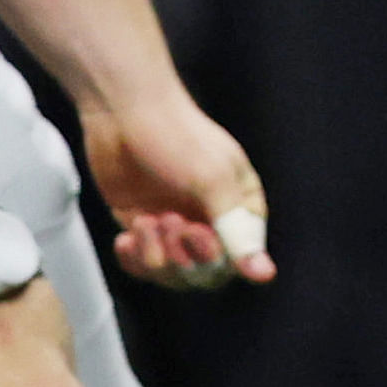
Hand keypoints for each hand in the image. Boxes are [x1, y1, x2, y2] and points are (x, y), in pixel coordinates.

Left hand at [88, 94, 274, 288]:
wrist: (122, 111)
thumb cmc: (176, 135)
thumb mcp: (213, 182)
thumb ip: (236, 232)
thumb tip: (264, 275)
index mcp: (240, 206)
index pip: (238, 258)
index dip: (215, 256)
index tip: (195, 229)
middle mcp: (211, 219)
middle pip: (204, 272)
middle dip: (182, 255)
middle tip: (167, 219)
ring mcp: (176, 223)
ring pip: (173, 273)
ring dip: (156, 255)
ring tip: (144, 222)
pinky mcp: (144, 225)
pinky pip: (144, 263)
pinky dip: (135, 258)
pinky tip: (126, 238)